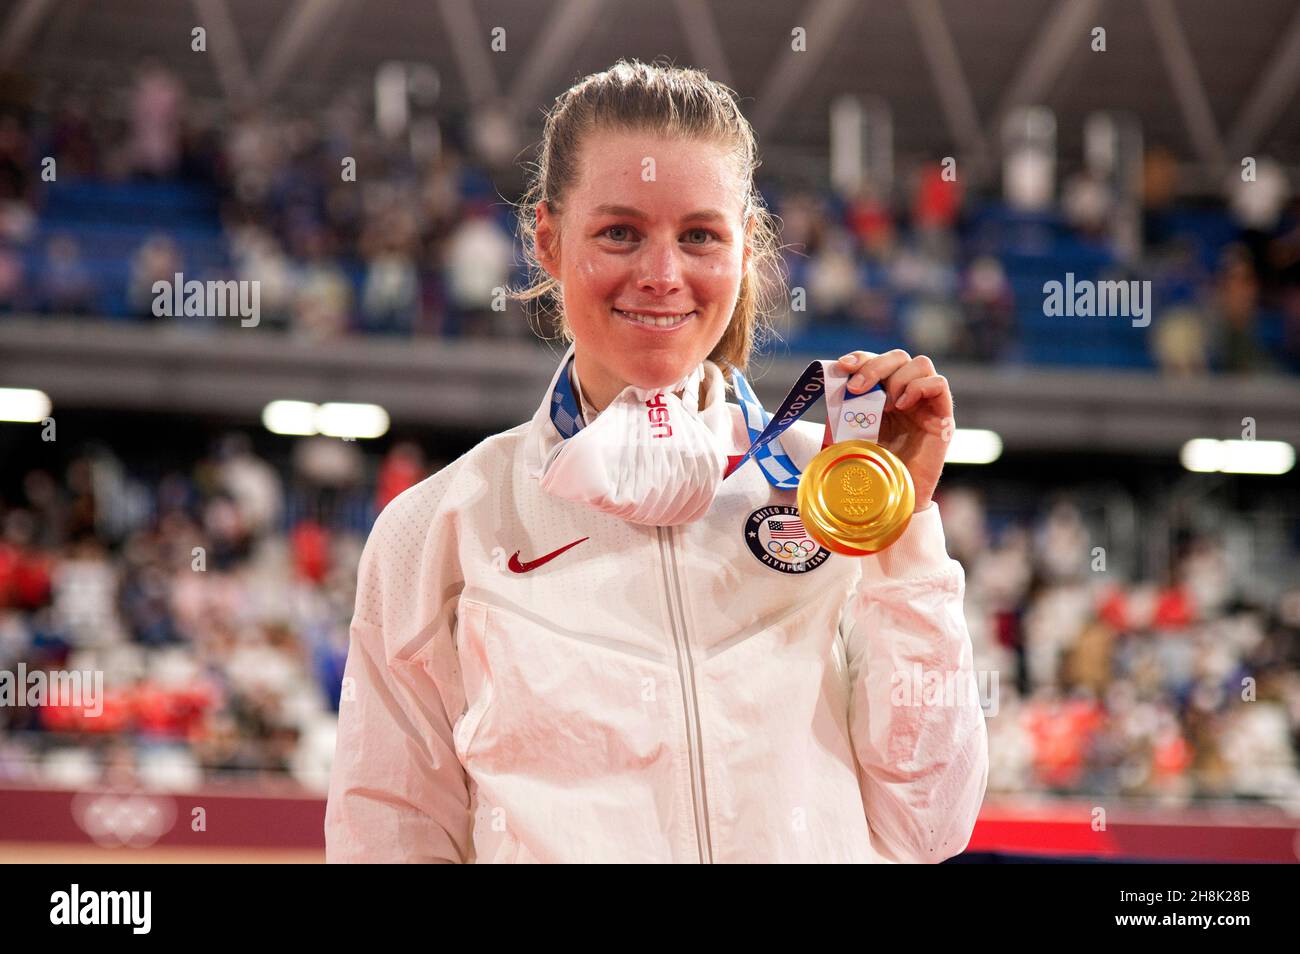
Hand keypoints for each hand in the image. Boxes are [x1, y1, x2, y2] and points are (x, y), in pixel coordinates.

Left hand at [836, 349, 952, 510]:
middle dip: (875, 366)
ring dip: (897, 378)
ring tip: (886, 405)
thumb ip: (839, 410)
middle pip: (898, 356)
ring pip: (920, 364)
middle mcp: (906, 396)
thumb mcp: (844, 436)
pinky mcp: (942, 418)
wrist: (888, 501)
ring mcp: (925, 405)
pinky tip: (902, 406)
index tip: (843, 367)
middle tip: (858, 388)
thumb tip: (828, 379)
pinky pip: (939, 384)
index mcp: (882, 396)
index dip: (861, 357)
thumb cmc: (866, 471)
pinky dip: (918, 387)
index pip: (877, 361)